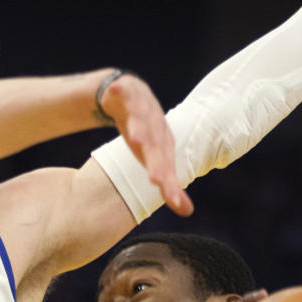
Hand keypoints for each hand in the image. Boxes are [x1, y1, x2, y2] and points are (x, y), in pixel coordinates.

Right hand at [97, 72, 192, 216]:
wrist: (129, 95)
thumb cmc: (145, 134)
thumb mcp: (156, 158)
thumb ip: (169, 185)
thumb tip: (188, 212)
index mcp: (164, 144)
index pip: (166, 167)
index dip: (169, 184)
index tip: (172, 202)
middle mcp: (155, 126)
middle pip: (155, 146)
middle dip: (155, 161)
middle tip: (157, 180)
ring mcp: (141, 107)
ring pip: (140, 118)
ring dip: (139, 126)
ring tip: (135, 138)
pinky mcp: (126, 91)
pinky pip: (122, 90)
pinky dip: (119, 90)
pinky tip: (113, 89)